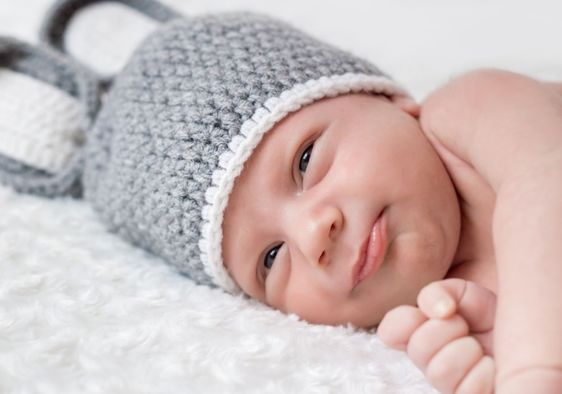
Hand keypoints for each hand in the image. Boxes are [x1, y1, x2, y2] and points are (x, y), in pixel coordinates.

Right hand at [378, 279, 496, 393]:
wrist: (526, 336)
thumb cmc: (494, 317)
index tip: (440, 310)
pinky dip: (485, 372)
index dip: (405, 320)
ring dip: (466, 351)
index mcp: (421, 332)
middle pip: (417, 349)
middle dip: (447, 329)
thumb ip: (438, 292)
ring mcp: (448, 384)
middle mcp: (429, 361)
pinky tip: (493, 367)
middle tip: (466, 326)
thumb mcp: (465, 294)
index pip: (390, 331)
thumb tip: (438, 310)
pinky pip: (467, 389)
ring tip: (480, 348)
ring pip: (440, 371)